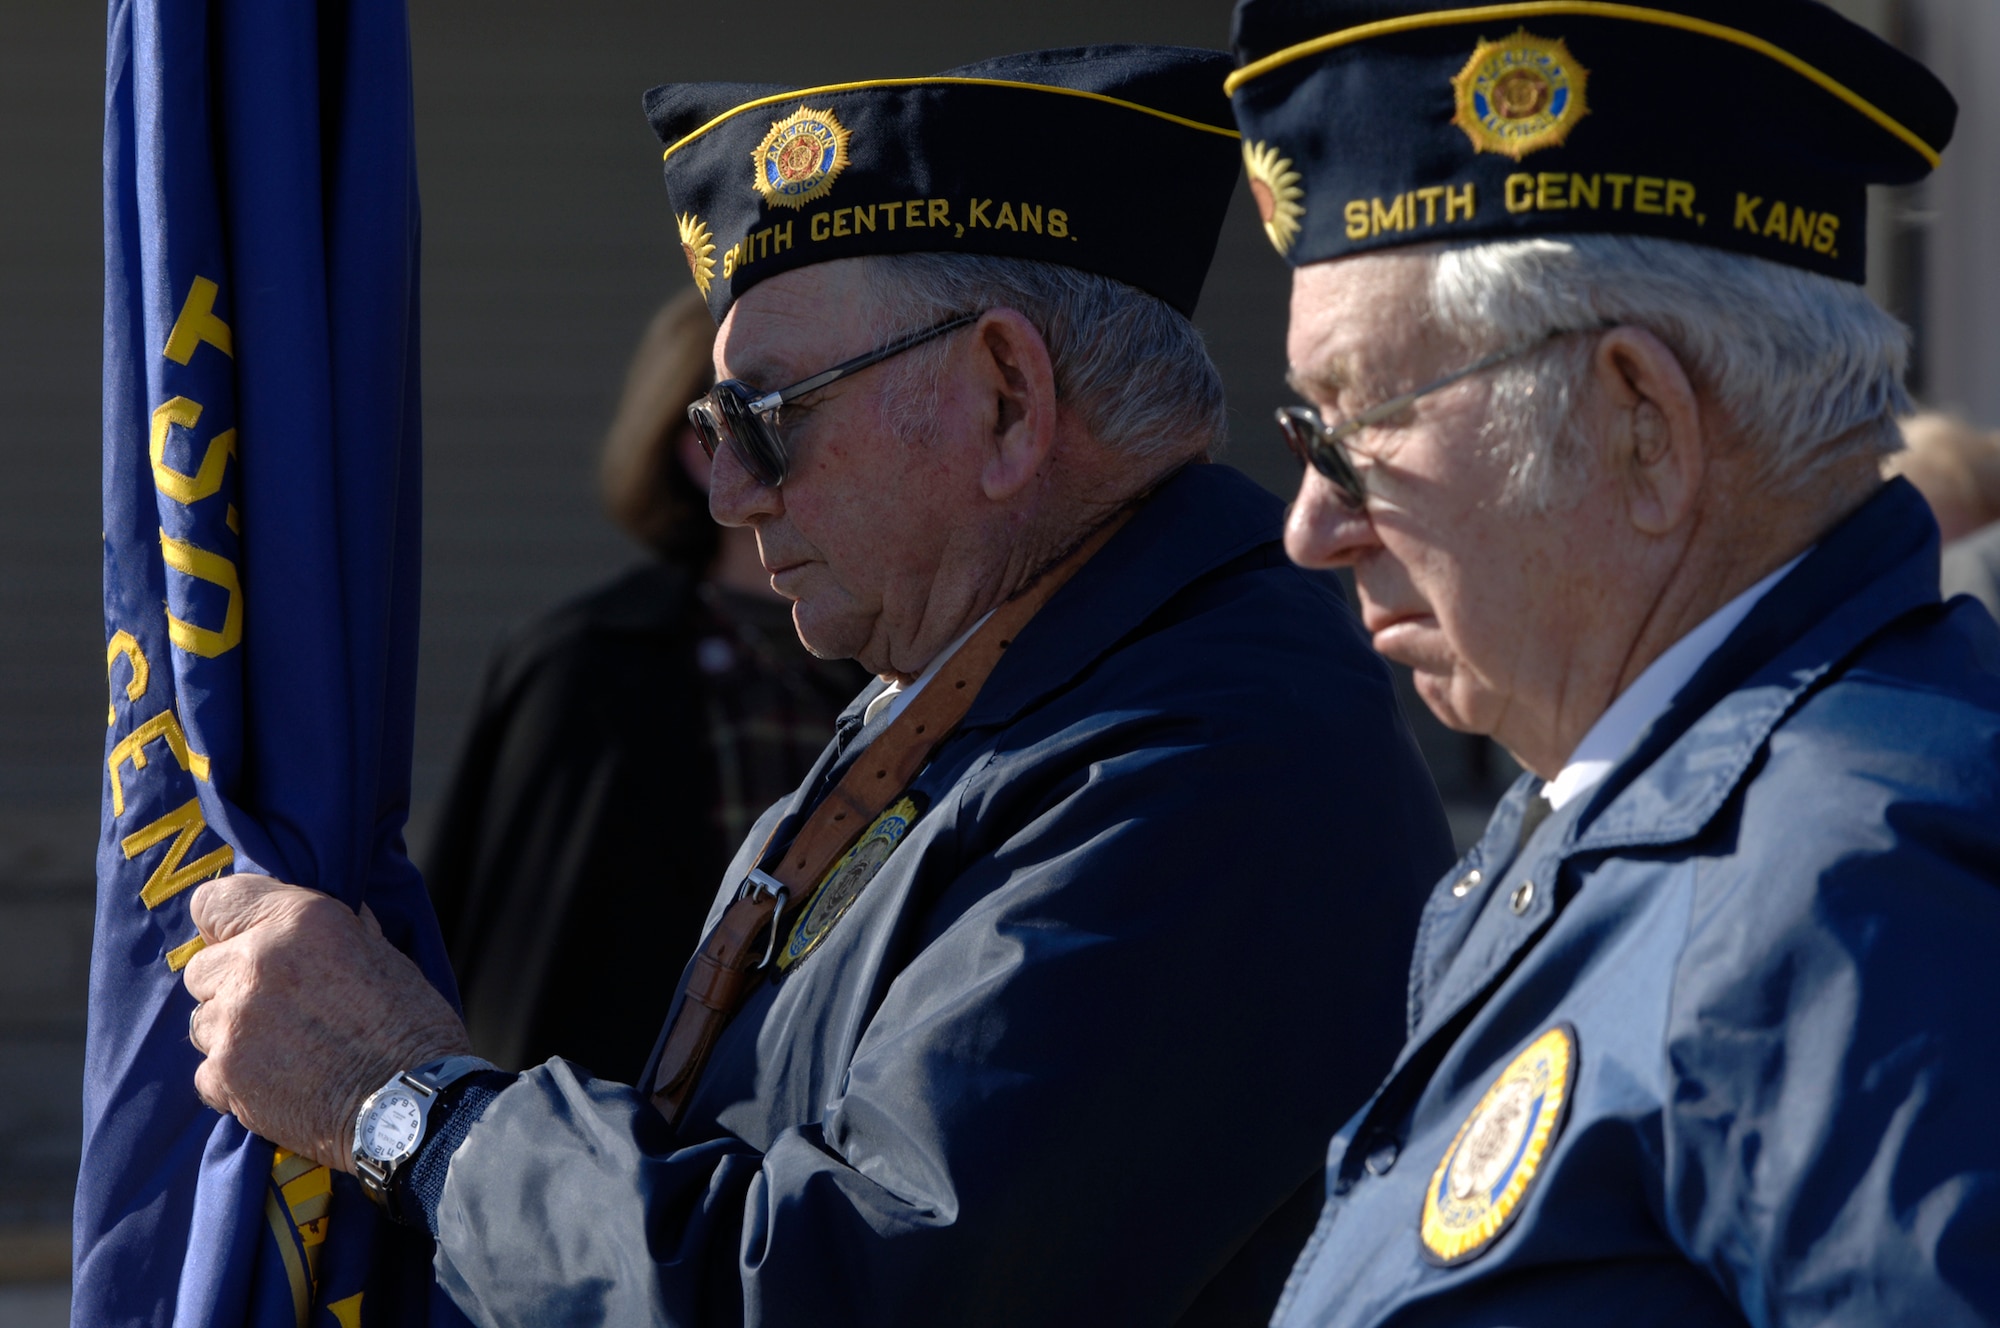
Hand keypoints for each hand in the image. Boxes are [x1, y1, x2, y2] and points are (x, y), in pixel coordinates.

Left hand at [183, 874, 471, 1172]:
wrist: (413, 1105)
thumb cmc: (411, 1027)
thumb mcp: (383, 955)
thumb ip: (336, 930)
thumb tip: (316, 917)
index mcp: (299, 921)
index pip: (214, 902)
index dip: (226, 924)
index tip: (239, 941)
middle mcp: (257, 963)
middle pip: (203, 968)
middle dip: (231, 985)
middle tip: (277, 1007)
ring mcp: (235, 1022)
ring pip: (203, 1021)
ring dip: (233, 1032)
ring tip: (282, 1050)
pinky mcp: (225, 1076)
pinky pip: (208, 1072)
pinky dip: (234, 1079)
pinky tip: (277, 1083)